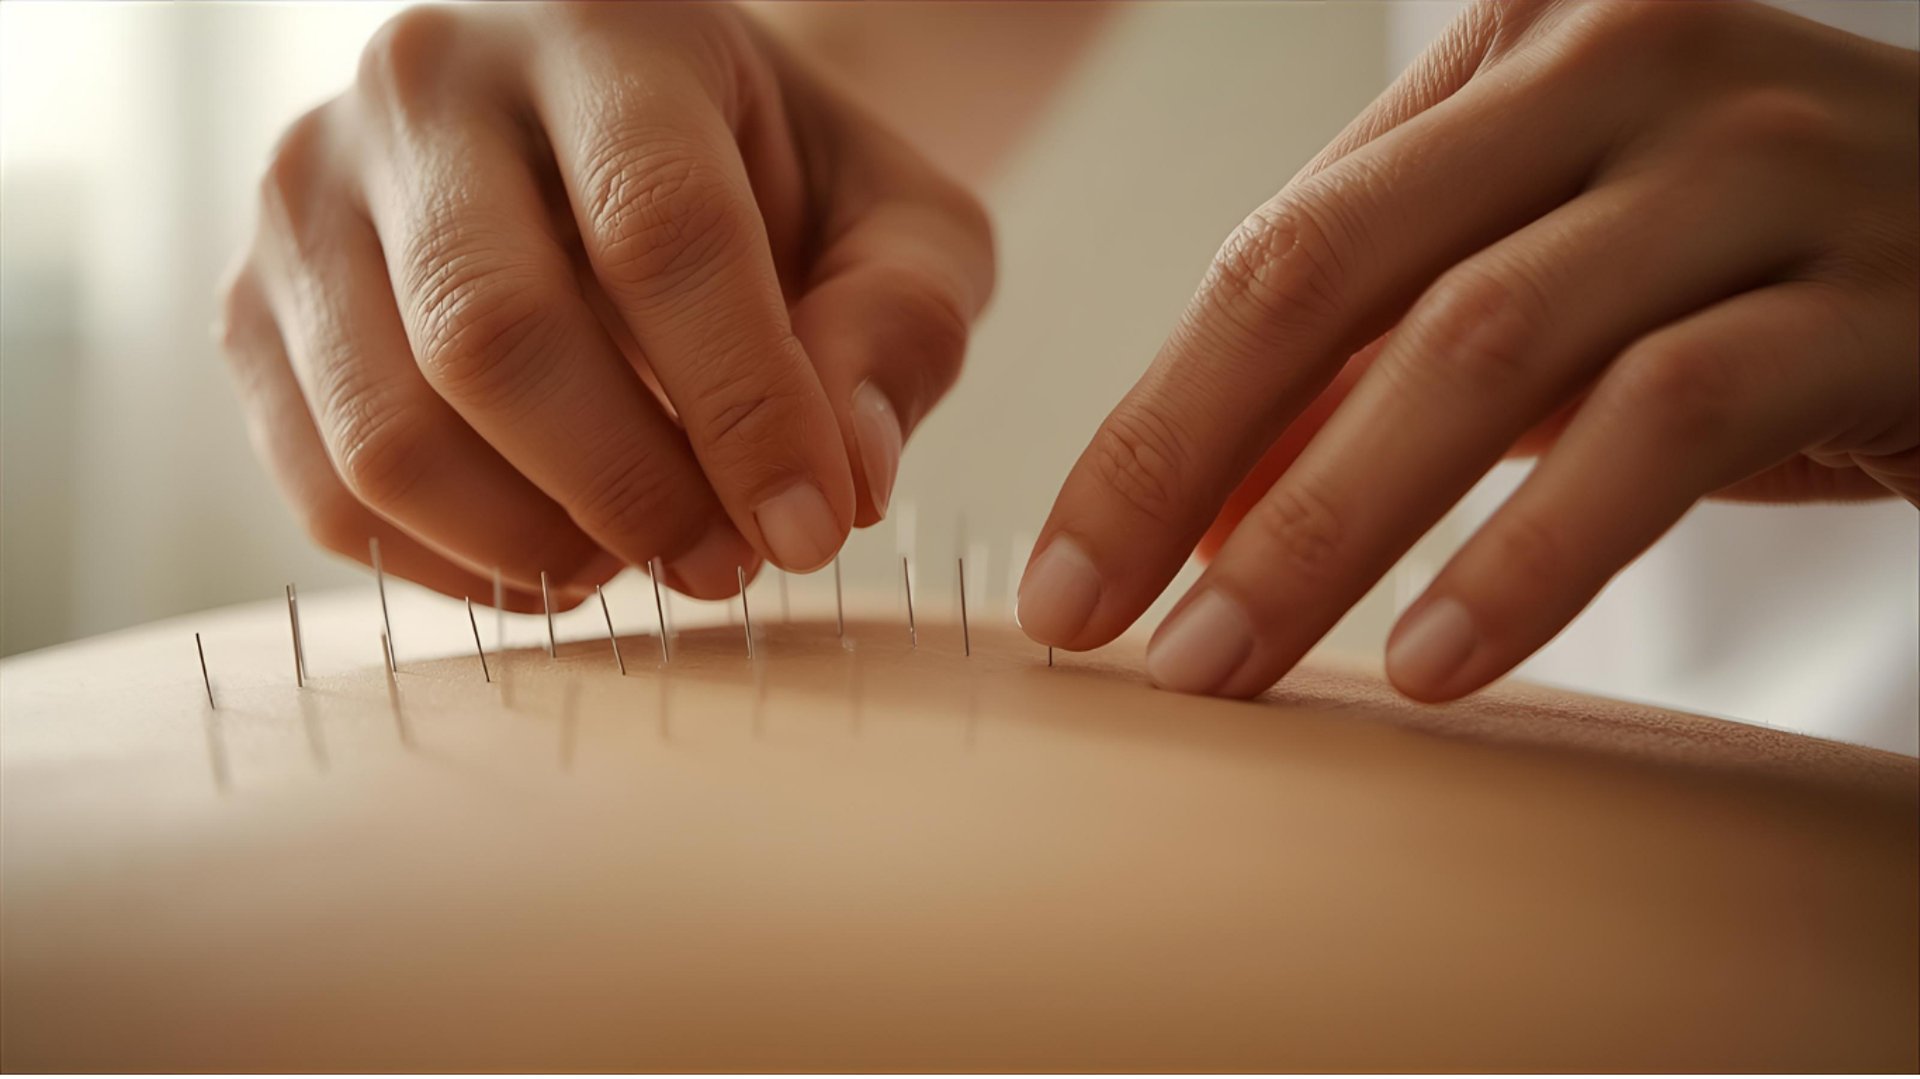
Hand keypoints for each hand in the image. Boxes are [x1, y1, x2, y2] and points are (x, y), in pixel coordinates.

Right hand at [219, 2, 991, 609]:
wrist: (634, 146)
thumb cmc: (782, 189)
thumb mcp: (897, 227)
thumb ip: (902, 327)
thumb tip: (848, 481)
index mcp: (606, 28)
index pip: (659, 230)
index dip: (743, 405)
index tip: (811, 527)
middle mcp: (429, 86)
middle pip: (496, 334)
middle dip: (631, 490)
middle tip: (727, 564)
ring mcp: (313, 193)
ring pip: (390, 429)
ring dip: (539, 544)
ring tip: (646, 556)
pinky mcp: (257, 304)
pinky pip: (329, 487)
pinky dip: (456, 566)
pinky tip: (559, 554)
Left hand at [1019, 0, 1916, 699]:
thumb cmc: (1743, 282)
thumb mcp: (1539, 299)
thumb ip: (1367, 371)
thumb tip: (1179, 512)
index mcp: (1514, 54)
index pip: (1279, 250)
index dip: (1148, 420)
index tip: (1062, 572)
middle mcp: (1625, 64)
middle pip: (1335, 273)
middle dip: (1185, 463)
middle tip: (1097, 624)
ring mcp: (1755, 163)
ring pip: (1483, 345)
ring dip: (1327, 526)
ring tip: (1224, 664)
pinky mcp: (1874, 287)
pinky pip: (1665, 421)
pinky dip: (1532, 549)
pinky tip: (1439, 658)